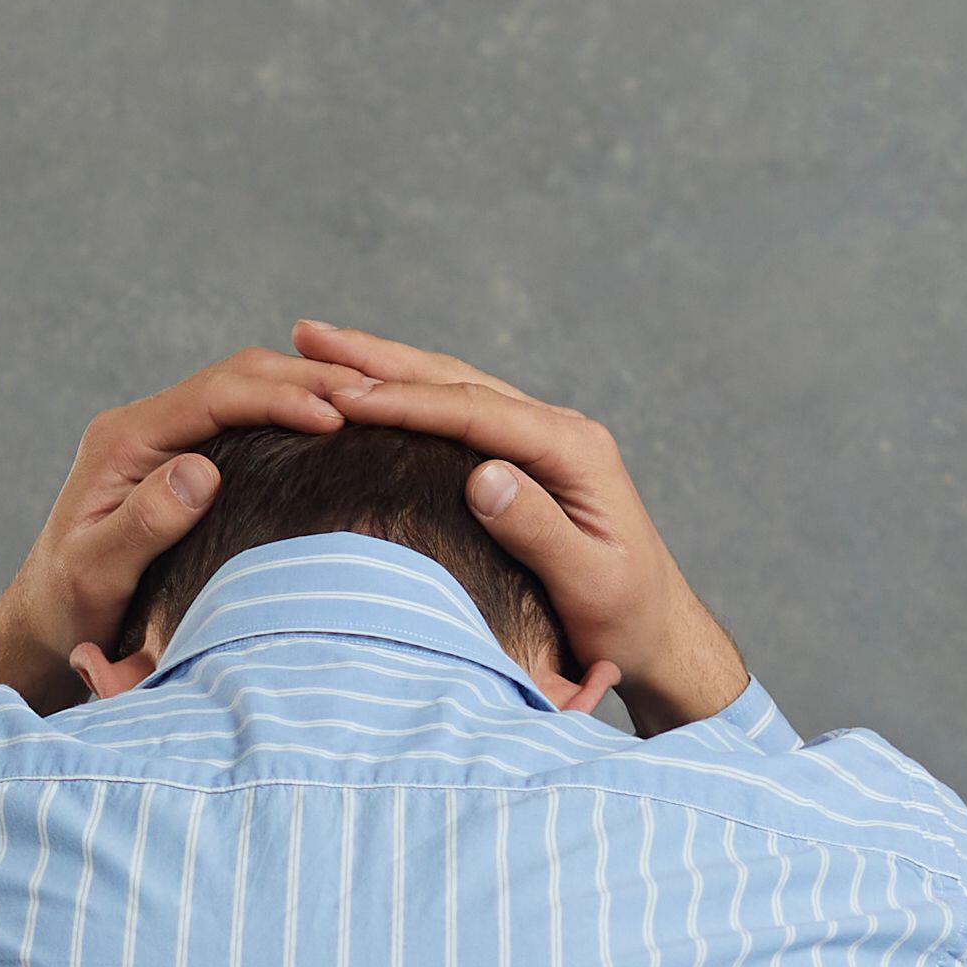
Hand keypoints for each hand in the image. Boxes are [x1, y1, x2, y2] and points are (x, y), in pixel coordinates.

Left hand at [0, 342, 360, 712]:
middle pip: (236, 376)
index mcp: (123, 441)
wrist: (50, 616)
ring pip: (244, 388)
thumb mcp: (96, 571)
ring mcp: (162, 437)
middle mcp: (142, 426)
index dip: (279, 397)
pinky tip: (336, 425)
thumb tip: (199, 472)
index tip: (336, 414)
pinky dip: (290, 411)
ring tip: (371, 401)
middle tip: (376, 395)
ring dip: (304, 387)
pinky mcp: (180, 456)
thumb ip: (142, 523)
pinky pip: (242, 417)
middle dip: (306, 378)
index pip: (215, 396)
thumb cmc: (70, 604)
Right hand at [288, 320, 754, 733]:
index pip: (473, 411)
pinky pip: (460, 414)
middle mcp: (559, 431)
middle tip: (308, 333)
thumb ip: (538, 528)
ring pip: (454, 387)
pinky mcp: (529, 458)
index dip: (404, 401)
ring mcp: (544, 439)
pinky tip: (370, 391)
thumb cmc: (625, 618)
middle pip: (456, 381)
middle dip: (379, 357)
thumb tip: (482, 475)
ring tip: (319, 344)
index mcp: (573, 450)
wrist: (658, 633)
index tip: (339, 395)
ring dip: (387, 366)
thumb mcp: (587, 582)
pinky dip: (410, 396)